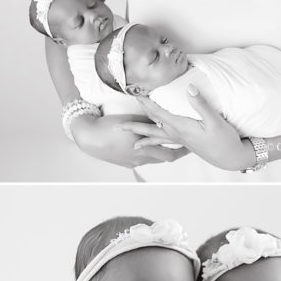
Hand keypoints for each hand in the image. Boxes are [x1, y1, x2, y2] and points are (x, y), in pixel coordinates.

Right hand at [72, 114, 189, 167]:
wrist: (88, 137)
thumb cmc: (108, 126)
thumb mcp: (132, 120)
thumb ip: (149, 119)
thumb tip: (163, 116)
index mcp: (145, 148)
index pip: (171, 152)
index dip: (183, 149)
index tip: (192, 143)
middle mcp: (142, 158)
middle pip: (166, 158)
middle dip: (177, 153)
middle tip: (187, 147)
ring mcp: (134, 162)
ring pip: (155, 159)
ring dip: (162, 153)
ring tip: (171, 146)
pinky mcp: (126, 163)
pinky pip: (143, 161)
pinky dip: (150, 155)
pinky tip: (150, 149)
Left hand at [119, 88, 251, 170]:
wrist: (231, 157)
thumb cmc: (224, 140)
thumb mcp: (215, 121)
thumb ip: (201, 104)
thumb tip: (188, 88)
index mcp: (180, 126)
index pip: (157, 112)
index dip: (145, 101)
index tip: (134, 92)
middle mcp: (176, 134)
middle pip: (151, 126)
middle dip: (134, 124)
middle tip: (118, 125)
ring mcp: (180, 139)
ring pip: (156, 135)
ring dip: (142, 135)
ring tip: (129, 140)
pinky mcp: (186, 142)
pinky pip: (165, 141)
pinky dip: (155, 142)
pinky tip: (152, 144)